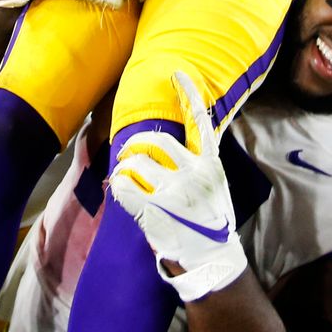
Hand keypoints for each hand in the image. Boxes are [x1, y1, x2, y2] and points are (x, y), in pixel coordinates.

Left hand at [110, 72, 247, 300]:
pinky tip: (120, 191)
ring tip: (124, 176)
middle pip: (156, 140)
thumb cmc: (210, 223)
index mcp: (210, 165)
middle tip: (127, 152)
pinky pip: (123, 185)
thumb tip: (164, 152)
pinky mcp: (154, 210)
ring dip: (124, 166)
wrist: (212, 260)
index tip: (176, 72)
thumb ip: (196, 167)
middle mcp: (193, 173)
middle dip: (135, 143)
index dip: (188, 94)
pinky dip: (117, 185)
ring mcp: (173, 192)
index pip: (201, 122)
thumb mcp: (214, 189)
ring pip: (135, 161)